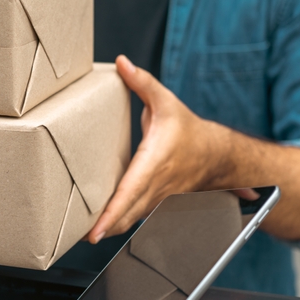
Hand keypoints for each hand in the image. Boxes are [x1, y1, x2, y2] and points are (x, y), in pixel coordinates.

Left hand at [87, 55, 227, 242]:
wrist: (216, 154)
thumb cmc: (188, 129)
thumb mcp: (165, 101)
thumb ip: (141, 82)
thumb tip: (121, 63)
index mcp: (155, 160)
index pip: (131, 190)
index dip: (113, 211)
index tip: (97, 228)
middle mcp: (156, 183)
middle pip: (129, 212)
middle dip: (107, 227)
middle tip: (82, 237)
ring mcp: (158, 196)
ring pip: (132, 219)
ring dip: (111, 229)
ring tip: (88, 235)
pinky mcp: (156, 201)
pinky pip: (136, 216)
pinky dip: (120, 223)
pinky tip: (103, 227)